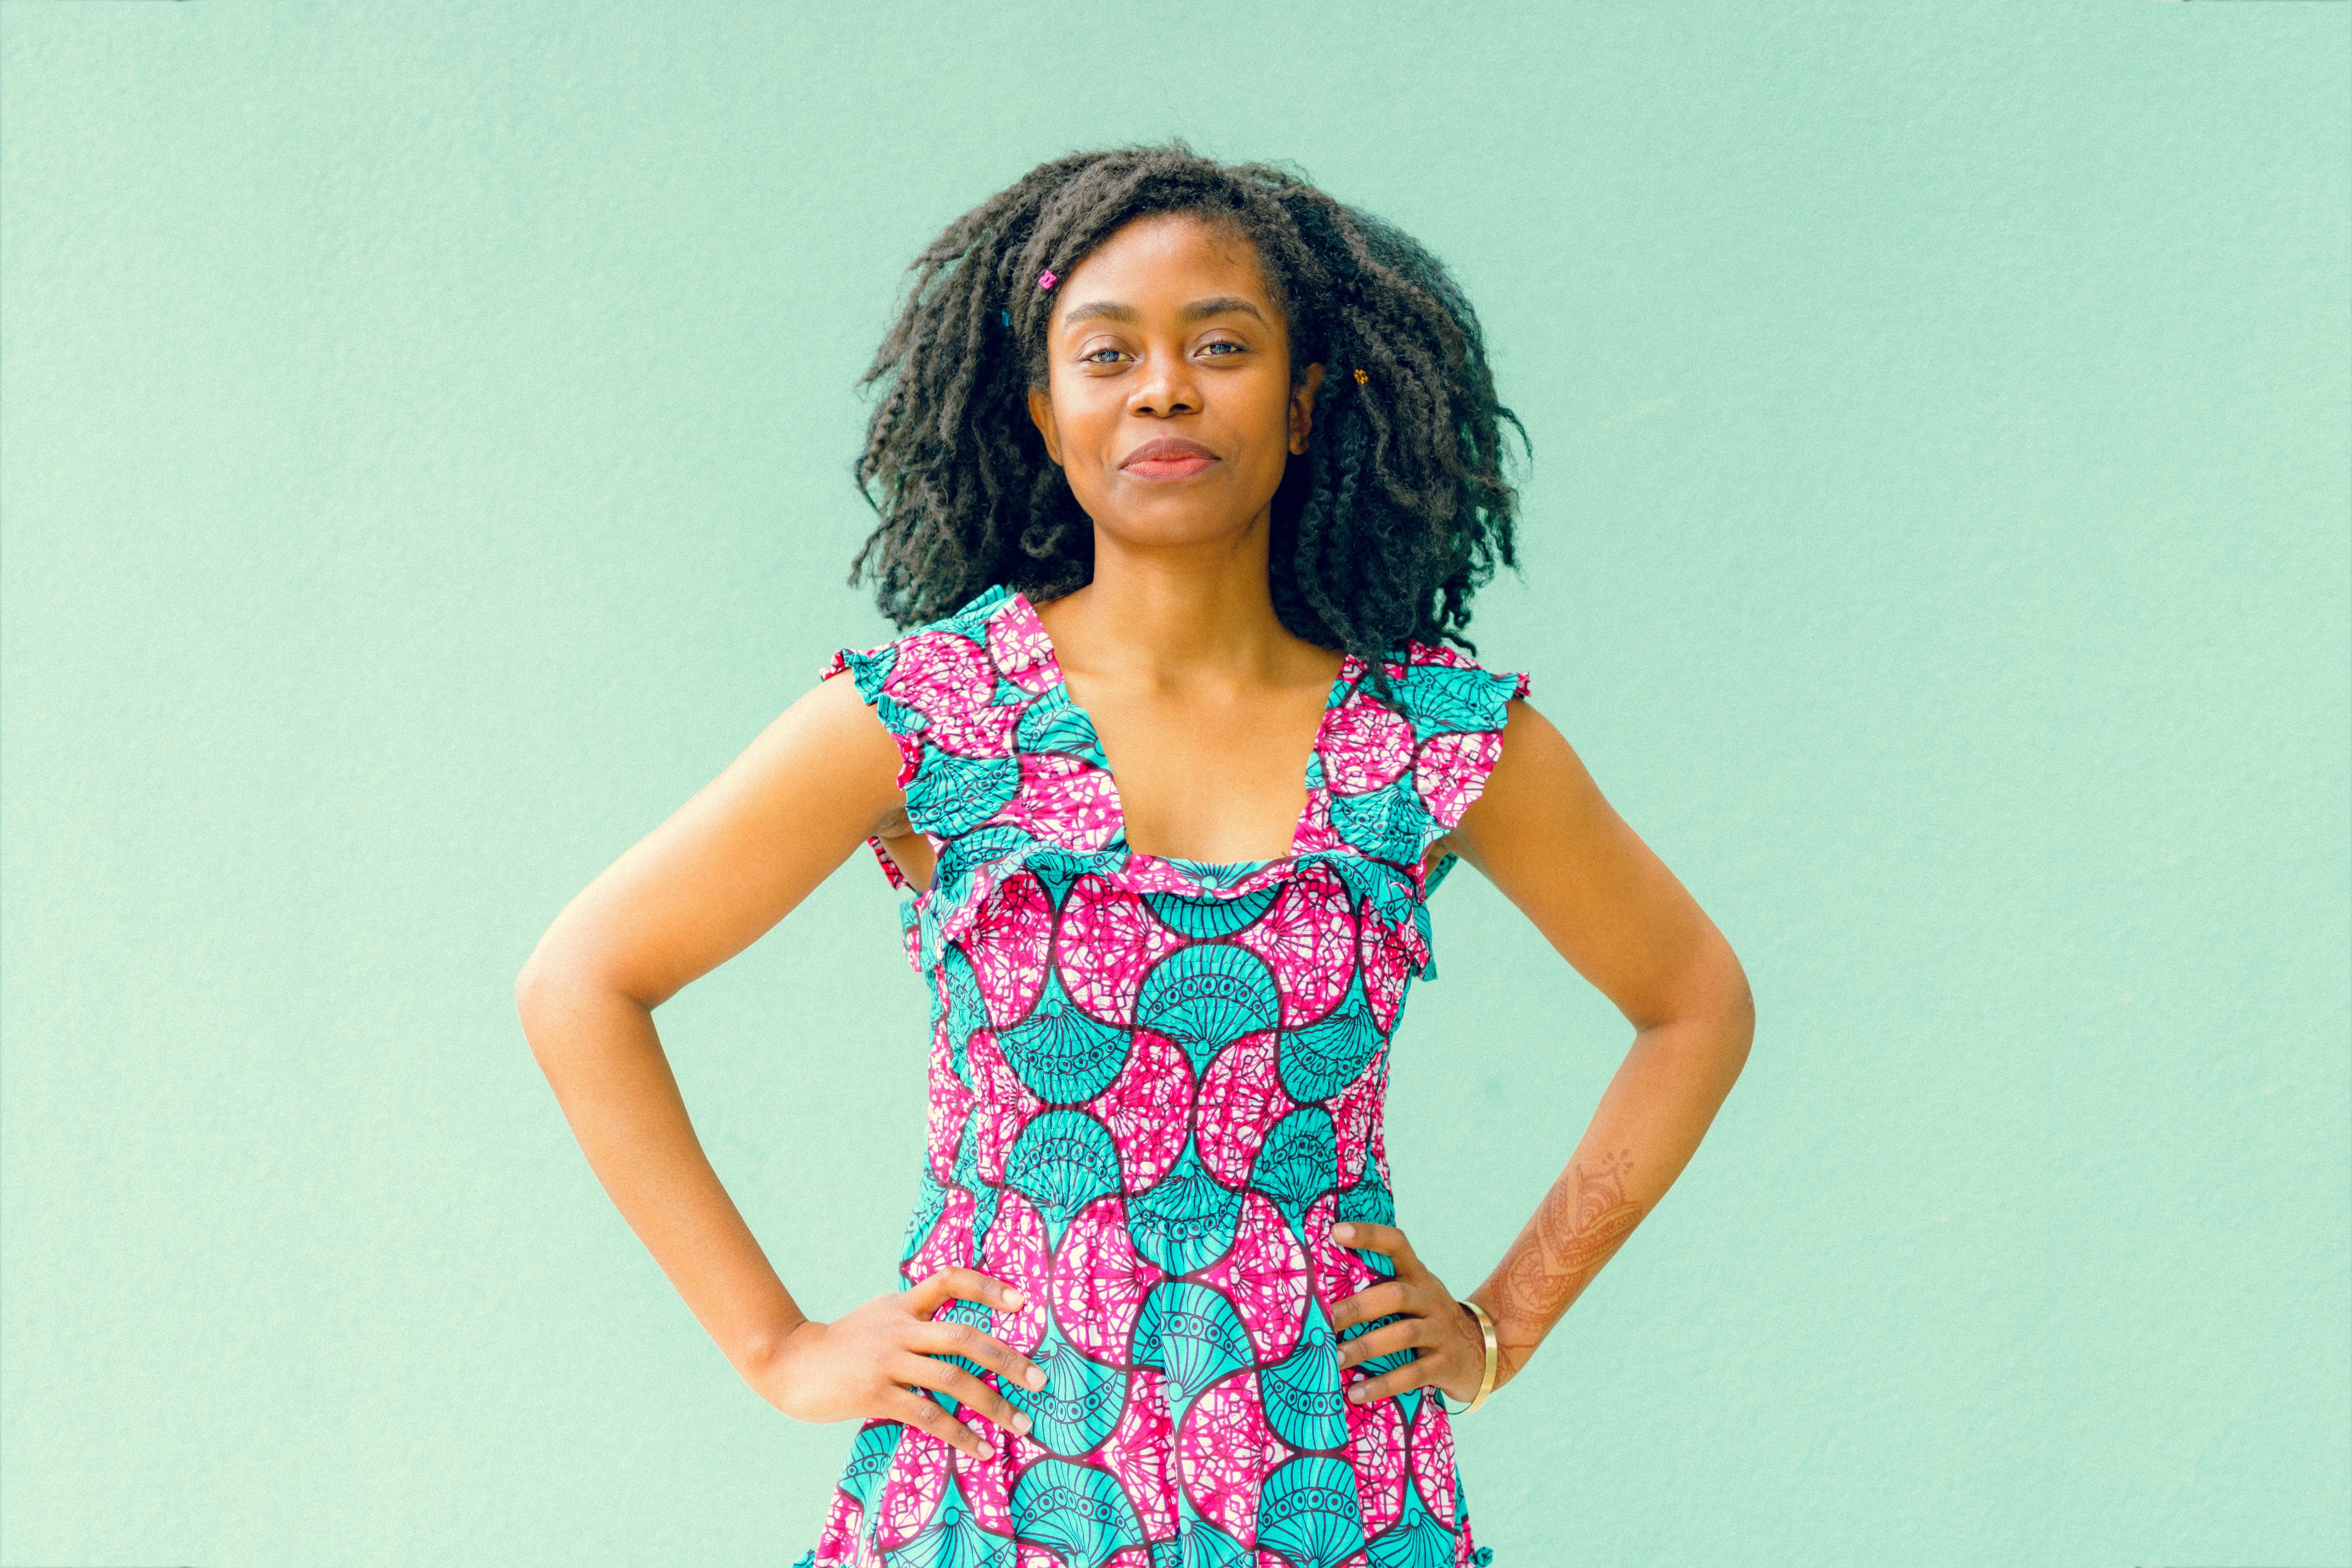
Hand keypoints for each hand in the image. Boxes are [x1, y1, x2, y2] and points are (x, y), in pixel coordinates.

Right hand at [749, 1268, 1046, 1459]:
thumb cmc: (841, 1345)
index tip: (1022, 1303)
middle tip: (1039, 1380)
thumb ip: (914, 1318)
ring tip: (1020, 1423)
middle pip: (963, 1336)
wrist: (789, 1362)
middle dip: (1007, 1358)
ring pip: (952, 1378)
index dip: (987, 1288)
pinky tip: (980, 1448)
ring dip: (992, 1403)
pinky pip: (928, 1415)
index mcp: (902, 1305)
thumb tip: (958, 1336)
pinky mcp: (875, 1393)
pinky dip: (960, 1433)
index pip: (950, 1280)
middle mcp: (899, 1327)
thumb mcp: (879, 1318)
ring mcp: (887, 1360)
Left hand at [1329, 1222, 1492, 1407]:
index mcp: (1418, 1277)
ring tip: (1333, 1359)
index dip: (1369, 1235)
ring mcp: (1441, 1331)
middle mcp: (1431, 1299)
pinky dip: (1382, 1385)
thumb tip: (1320, 1294)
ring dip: (1365, 1347)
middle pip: (1395, 1294)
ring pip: (1403, 1334)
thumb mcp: (1414, 1296)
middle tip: (1324, 1319)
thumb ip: (1380, 1289)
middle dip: (1357, 1307)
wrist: (1484, 1352)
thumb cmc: (1430, 1320)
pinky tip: (1355, 1394)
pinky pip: (1412, 1374)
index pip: (1397, 1244)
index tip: (1335, 1232)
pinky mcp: (1445, 1365)